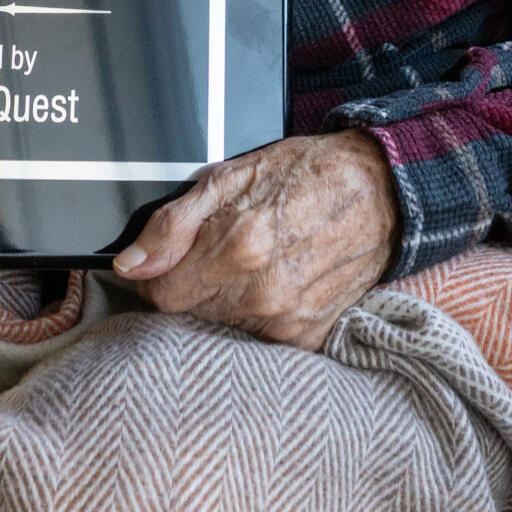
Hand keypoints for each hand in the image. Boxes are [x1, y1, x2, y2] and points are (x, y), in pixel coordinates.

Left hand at [112, 131, 398, 349]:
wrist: (381, 192)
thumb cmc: (304, 174)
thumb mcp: (228, 177)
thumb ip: (173, 224)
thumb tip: (129, 263)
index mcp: (237, 248)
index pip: (161, 294)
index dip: (156, 275)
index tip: (168, 260)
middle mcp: (262, 292)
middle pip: (191, 312)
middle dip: (194, 283)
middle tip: (219, 250)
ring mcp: (288, 320)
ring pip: (223, 325)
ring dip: (226, 300)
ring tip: (253, 262)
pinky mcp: (309, 336)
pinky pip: (259, 337)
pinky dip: (258, 314)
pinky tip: (276, 280)